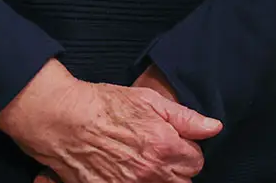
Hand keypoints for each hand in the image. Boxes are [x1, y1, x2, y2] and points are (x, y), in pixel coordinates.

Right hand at [0, 60, 221, 182]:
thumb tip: (214, 127)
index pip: (196, 162)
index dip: (188, 149)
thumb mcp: (148, 100)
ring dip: (158, 179)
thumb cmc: (103, 104)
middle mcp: (151, 173)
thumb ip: (185, 118)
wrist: (62, 118)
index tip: (175, 141)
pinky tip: (125, 171)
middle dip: (176, 168)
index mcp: (164, 147)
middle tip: (160, 152)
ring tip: (142, 161)